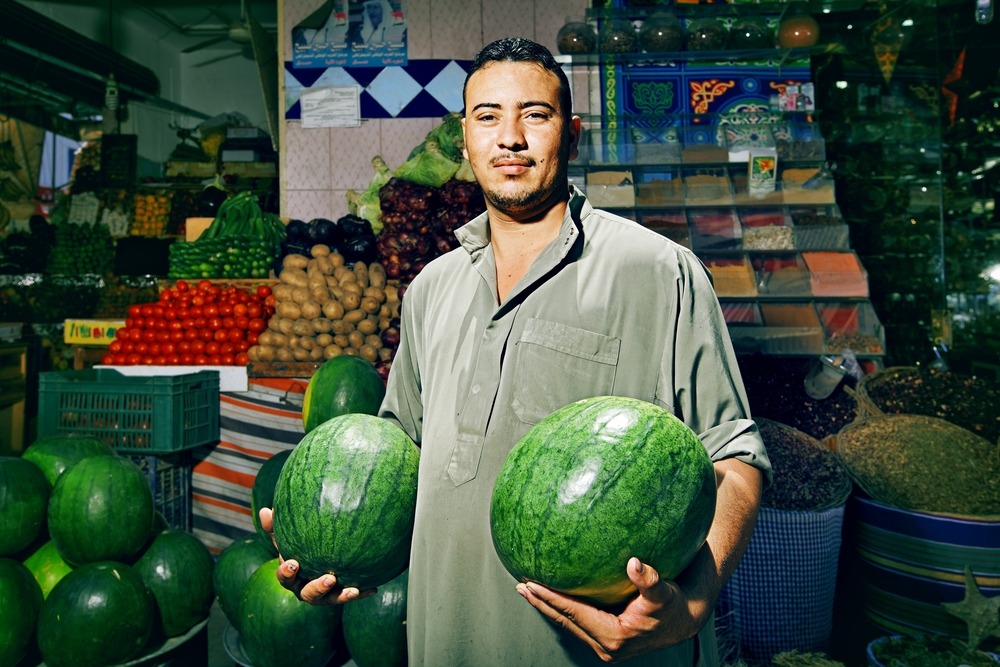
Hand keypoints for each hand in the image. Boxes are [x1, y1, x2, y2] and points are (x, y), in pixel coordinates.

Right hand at [257, 507, 373, 605]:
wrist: (316, 560)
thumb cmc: (297, 547)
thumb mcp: (286, 538)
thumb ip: (275, 527)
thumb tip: (264, 510)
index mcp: (292, 578)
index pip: (286, 578)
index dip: (287, 573)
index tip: (293, 564)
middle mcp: (306, 590)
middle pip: (309, 595)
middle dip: (318, 588)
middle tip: (329, 578)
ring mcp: (324, 595)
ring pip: (330, 600)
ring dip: (341, 595)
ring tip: (353, 590)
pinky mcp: (340, 594)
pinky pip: (350, 595)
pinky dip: (361, 593)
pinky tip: (372, 588)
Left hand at [515, 557, 705, 662]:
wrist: (684, 621)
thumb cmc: (673, 605)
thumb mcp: (664, 593)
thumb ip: (649, 580)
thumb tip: (634, 564)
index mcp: (613, 636)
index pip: (573, 613)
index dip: (551, 598)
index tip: (532, 583)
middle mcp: (605, 645)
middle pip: (564, 620)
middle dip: (541, 602)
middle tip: (521, 584)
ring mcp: (603, 644)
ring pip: (568, 624)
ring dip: (547, 607)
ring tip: (528, 589)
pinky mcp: (605, 639)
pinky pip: (576, 622)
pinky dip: (561, 609)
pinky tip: (551, 595)